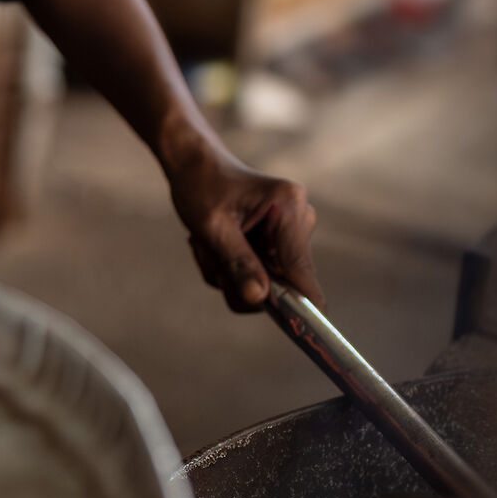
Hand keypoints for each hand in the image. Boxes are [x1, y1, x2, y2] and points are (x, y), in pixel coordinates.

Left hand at [164, 134, 320, 313]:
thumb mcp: (212, 228)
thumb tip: (259, 299)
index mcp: (289, 208)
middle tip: (210, 255)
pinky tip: (215, 245)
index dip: (299, 305)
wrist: (194, 165)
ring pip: (264, 284)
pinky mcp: (279, 243)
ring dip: (229, 274)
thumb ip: (237, 263)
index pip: (302, 271)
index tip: (296, 332)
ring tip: (208, 244)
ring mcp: (291, 233)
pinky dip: (231, 269)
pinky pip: (257, 276)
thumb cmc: (201, 186)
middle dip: (239, 279)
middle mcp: (299, 220)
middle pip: (281, 284)